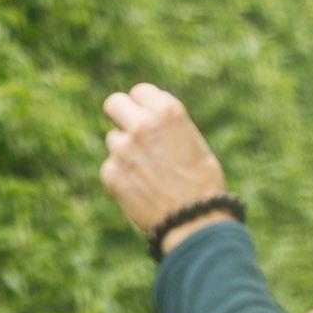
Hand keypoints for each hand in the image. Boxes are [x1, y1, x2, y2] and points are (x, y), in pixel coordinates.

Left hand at [99, 82, 230, 234]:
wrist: (194, 220)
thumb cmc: (202, 183)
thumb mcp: (193, 142)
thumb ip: (166, 125)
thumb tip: (147, 116)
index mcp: (167, 112)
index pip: (140, 91)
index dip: (142, 105)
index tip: (144, 116)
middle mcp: (142, 125)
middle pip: (113, 103)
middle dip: (120, 115)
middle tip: (129, 131)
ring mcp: (123, 149)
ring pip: (113, 140)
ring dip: (124, 152)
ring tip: (147, 173)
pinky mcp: (111, 173)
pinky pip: (109, 167)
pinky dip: (120, 177)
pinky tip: (140, 190)